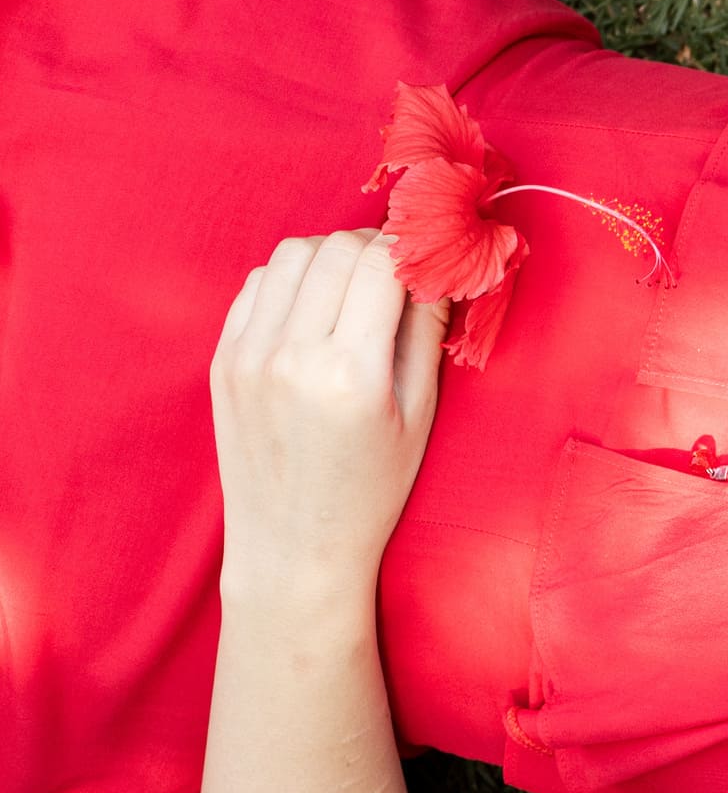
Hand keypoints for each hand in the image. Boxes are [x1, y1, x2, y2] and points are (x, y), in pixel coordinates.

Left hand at [208, 229, 450, 604]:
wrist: (292, 546)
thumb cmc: (371, 490)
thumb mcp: (420, 416)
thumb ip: (428, 335)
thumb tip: (440, 270)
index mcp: (350, 373)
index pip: (380, 264)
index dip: (410, 249)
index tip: (429, 259)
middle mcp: (291, 355)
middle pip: (333, 249)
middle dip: (373, 246)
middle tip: (397, 270)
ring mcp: (247, 355)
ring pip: (290, 255)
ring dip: (329, 256)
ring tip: (354, 287)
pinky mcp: (222, 360)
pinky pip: (256, 286)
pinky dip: (291, 279)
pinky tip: (315, 307)